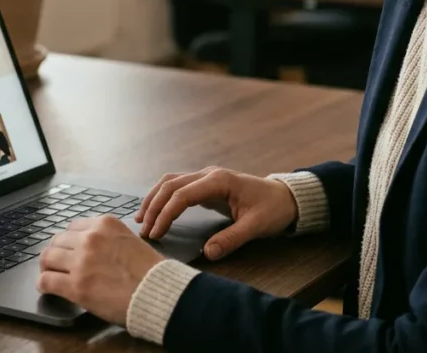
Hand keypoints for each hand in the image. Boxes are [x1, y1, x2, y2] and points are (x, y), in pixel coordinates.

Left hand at [36, 216, 163, 324]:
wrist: (157, 291)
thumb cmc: (150, 270)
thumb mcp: (129, 239)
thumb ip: (108, 238)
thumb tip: (91, 247)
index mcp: (104, 224)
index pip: (74, 226)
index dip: (70, 240)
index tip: (69, 249)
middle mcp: (90, 238)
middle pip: (58, 240)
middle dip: (56, 251)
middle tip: (56, 261)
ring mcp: (81, 261)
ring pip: (47, 257)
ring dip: (47, 266)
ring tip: (49, 272)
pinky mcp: (76, 285)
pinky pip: (46, 280)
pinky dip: (44, 283)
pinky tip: (47, 286)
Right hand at [136, 166, 298, 259]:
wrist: (285, 197)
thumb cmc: (272, 209)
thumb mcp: (256, 227)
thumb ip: (232, 239)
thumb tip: (208, 253)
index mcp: (219, 181)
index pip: (182, 195)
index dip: (165, 214)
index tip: (156, 233)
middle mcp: (208, 174)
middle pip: (171, 185)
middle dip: (154, 207)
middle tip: (143, 230)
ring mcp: (206, 177)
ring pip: (170, 182)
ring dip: (154, 199)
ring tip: (141, 220)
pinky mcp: (205, 184)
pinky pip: (177, 186)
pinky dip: (162, 197)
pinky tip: (155, 211)